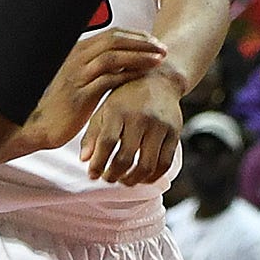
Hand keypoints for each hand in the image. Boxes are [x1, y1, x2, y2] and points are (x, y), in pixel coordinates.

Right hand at [7, 28, 165, 158]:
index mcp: (80, 50)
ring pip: (113, 56)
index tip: (155, 41)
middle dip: (142, 42)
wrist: (42, 125)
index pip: (113, 33)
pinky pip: (108, 80)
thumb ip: (99, 65)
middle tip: (162, 48)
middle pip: (115, 40)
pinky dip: (128, 76)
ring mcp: (78, 75)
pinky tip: (142, 78)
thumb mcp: (81, 78)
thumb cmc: (65, 103)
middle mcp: (78, 58)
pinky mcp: (81, 95)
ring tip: (158, 60)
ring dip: (139, 56)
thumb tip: (126, 58)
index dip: (137, 35)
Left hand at [80, 69, 185, 185]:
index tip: (92, 174)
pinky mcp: (174, 132)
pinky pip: (165, 164)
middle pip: (125, 158)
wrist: (159, 79)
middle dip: (113, 175)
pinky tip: (142, 176)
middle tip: (108, 178)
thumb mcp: (104, 109)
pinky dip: (153, 177)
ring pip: (147, 166)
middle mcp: (140, 117)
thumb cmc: (126, 97)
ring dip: (133, 180)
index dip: (97, 164)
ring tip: (124, 179)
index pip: (106, 142)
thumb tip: (84, 161)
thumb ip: (92, 135)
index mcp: (119, 109)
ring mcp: (160, 125)